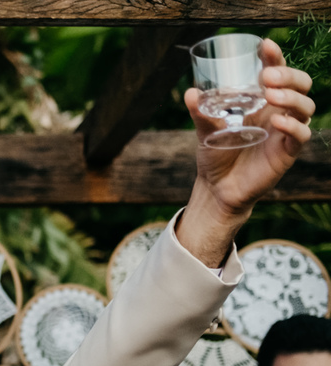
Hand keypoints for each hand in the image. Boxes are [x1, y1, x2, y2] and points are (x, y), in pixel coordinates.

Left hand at [188, 38, 314, 219]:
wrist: (216, 188)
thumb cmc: (215, 154)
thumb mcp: (205, 131)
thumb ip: (200, 113)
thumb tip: (190, 93)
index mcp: (261, 100)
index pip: (276, 71)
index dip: (275, 56)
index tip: (265, 45)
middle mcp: (278, 111)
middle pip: (301, 83)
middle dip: (288, 75)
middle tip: (268, 77)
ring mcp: (285, 131)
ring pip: (306, 106)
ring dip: (291, 96)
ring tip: (271, 96)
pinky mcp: (287, 151)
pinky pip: (302, 134)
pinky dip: (293, 125)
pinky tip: (277, 121)